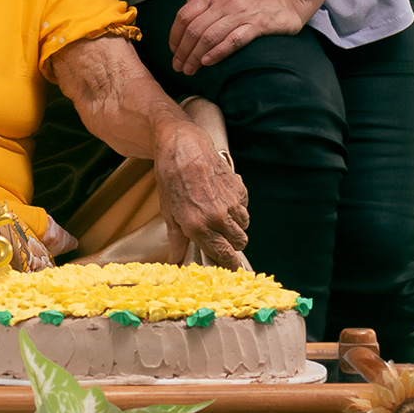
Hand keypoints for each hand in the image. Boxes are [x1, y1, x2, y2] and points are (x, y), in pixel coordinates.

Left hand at [151, 118, 250, 262]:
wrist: (182, 146)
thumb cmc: (171, 178)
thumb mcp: (169, 211)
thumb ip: (177, 240)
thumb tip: (177, 261)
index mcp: (197, 226)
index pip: (224, 255)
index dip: (230, 264)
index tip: (231, 266)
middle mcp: (217, 217)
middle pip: (239, 242)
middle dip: (232, 243)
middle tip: (221, 236)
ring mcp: (230, 202)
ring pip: (244, 225)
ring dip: (235, 224)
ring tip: (220, 214)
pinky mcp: (239, 188)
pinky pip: (245, 207)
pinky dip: (238, 207)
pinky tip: (223, 198)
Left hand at [167, 0, 311, 71]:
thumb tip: (186, 5)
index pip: (185, 14)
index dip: (175, 35)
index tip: (173, 50)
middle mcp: (225, 1)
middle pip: (195, 29)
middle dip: (183, 51)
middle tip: (178, 66)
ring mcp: (241, 13)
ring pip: (210, 37)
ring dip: (195, 56)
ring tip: (190, 70)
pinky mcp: (258, 25)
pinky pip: (233, 41)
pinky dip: (218, 53)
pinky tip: (208, 62)